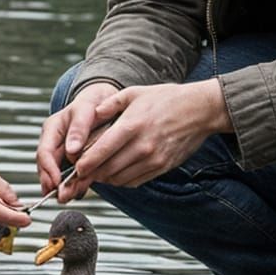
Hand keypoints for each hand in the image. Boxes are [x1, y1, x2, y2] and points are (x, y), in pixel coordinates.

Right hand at [36, 82, 113, 193]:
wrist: (104, 102)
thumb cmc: (93, 102)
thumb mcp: (86, 108)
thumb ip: (79, 127)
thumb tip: (71, 150)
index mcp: (52, 129)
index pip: (44, 153)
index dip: (49, 170)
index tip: (56, 182)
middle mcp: (55, 143)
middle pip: (48, 167)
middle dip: (53, 184)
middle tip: (60, 197)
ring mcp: (64, 153)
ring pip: (58, 174)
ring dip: (63, 187)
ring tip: (68, 197)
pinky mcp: (76, 160)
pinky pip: (72, 175)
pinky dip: (75, 184)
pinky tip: (80, 192)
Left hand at [60, 79, 231, 198]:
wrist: (199, 110)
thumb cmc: (166, 99)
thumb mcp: (133, 93)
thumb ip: (108, 105)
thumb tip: (89, 115)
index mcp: (132, 126)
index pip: (101, 151)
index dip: (85, 163)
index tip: (75, 167)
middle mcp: (142, 146)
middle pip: (108, 169)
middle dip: (91, 174)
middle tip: (80, 174)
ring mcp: (153, 159)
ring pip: (120, 178)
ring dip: (105, 179)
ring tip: (97, 173)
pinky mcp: (162, 167)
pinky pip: (135, 181)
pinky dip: (122, 180)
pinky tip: (116, 173)